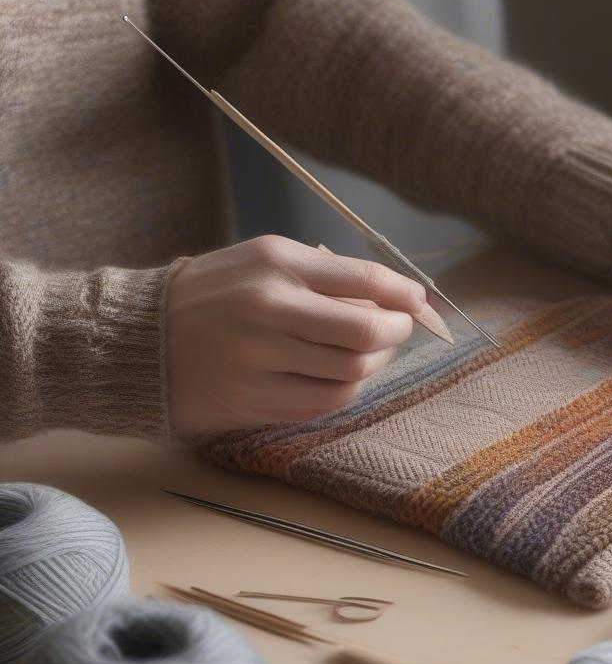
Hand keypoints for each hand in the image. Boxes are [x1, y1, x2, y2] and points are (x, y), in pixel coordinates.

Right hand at [165, 235, 426, 434]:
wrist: (141, 340)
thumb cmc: (211, 295)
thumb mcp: (260, 261)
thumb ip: (323, 276)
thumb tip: (392, 298)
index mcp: (276, 264)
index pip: (364, 279)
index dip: (404, 295)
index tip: (419, 302)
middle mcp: (271, 310)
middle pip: (367, 331)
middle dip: (397, 332)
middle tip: (399, 330)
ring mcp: (262, 359)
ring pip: (353, 372)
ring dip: (375, 363)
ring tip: (369, 353)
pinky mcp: (256, 401)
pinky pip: (327, 402)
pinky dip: (348, 390)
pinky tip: (343, 377)